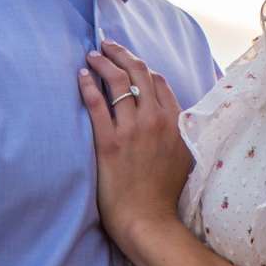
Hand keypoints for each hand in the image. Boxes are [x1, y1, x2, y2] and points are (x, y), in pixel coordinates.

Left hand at [77, 38, 193, 252]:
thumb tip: (172, 118)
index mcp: (175, 123)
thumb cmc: (164, 195)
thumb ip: (179, 133)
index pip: (158, 81)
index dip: (142, 66)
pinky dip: (88, 85)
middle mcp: (155, 120)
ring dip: (103, 63)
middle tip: (107, 44)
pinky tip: (81, 75)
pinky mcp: (109, 143)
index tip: (130, 60)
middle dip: (122, 53)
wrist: (149, 221)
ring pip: (118, 82)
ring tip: (92, 55)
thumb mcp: (184, 158)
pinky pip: (96, 104)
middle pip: (138, 73)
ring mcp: (132, 130)